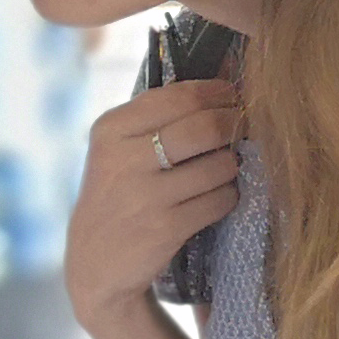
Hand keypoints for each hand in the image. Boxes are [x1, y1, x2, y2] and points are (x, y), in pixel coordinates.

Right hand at [64, 75, 244, 324]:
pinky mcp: (167, 227)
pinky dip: (227, 196)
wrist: (96, 262)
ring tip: (224, 169)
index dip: (218, 93)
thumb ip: (160, 115)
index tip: (234, 96)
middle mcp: (124, 158)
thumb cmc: (118, 194)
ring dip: (232, 165)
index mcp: (111, 129)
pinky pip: (220, 200)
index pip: (180, 96)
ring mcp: (145, 195)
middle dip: (233, 125)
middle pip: (204, 126)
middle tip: (241, 129)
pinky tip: (216, 198)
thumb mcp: (119, 149)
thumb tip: (226, 76)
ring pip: (219, 164)